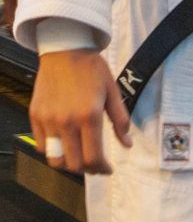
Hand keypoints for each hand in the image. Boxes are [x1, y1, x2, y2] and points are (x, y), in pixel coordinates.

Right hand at [30, 50, 131, 174]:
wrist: (66, 51)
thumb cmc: (93, 70)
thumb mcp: (113, 92)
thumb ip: (120, 120)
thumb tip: (127, 145)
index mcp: (89, 116)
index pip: (93, 157)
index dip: (102, 168)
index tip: (108, 169)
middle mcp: (66, 122)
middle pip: (73, 164)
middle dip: (87, 169)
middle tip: (96, 165)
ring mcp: (48, 121)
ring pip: (55, 159)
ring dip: (68, 164)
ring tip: (80, 158)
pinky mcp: (36, 117)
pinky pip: (41, 145)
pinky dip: (53, 151)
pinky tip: (65, 145)